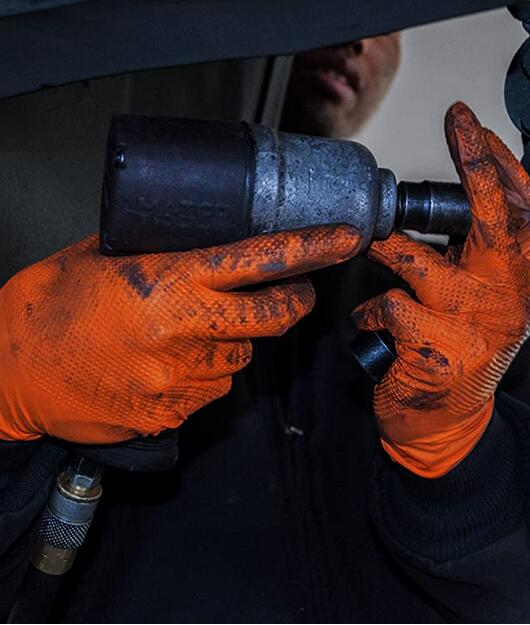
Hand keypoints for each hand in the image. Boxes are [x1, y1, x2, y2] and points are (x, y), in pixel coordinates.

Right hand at [0, 225, 359, 443]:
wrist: (10, 371)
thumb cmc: (51, 305)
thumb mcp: (107, 256)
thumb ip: (166, 250)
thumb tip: (213, 245)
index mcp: (168, 282)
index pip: (259, 260)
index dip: (310, 247)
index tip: (344, 237)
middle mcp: (182, 333)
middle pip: (274, 318)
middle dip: (292, 303)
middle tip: (290, 292)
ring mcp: (180, 380)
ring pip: (243, 358)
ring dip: (236, 342)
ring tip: (194, 330)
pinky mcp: (172, 414)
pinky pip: (215, 390)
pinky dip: (208, 374)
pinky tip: (171, 362)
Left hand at [352, 102, 529, 477]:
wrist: (447, 424)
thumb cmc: (459, 353)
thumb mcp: (480, 306)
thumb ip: (473, 263)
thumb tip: (440, 210)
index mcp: (519, 285)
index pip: (527, 217)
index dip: (505, 169)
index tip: (477, 128)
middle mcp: (506, 302)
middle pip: (496, 223)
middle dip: (476, 166)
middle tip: (458, 125)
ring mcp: (473, 329)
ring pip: (419, 265)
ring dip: (387, 251)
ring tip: (372, 249)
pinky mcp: (435, 355)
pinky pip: (388, 309)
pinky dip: (371, 312)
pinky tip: (372, 325)